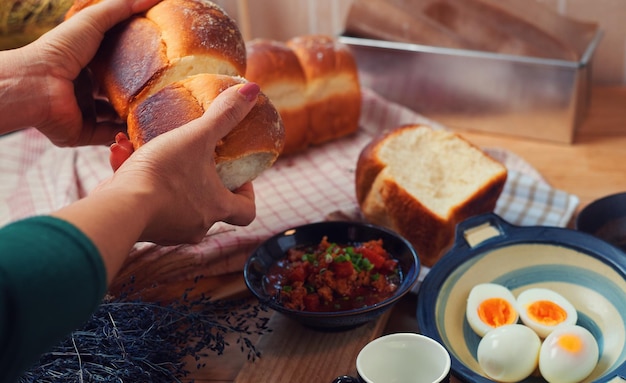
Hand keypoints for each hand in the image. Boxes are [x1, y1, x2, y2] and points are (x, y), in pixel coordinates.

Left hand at [21, 0, 160, 145]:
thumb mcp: (93, 21)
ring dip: (134, 116)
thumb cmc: (60, 51)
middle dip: (138, 94)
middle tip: (165, 92)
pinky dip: (125, 135)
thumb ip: (121, 8)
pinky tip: (145, 129)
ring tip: (160, 113)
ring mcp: (83, 113)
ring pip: (115, 118)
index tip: (160, 65)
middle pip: (116, 94)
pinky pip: (109, 136)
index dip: (136, 66)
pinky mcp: (83, 134)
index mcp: (84, 66)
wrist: (37, 84)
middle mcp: (83, 90)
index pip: (114, 67)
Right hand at [93, 83, 259, 244]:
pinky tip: (122, 155)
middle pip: (210, 205)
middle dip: (201, 177)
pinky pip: (146, 200)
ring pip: (174, 199)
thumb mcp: (196, 137)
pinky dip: (139, 180)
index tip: (238, 176)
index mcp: (217, 208)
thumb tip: (252, 90)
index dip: (247, 193)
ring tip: (148, 148)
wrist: (120, 208)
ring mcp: (170, 230)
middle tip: (195, 157)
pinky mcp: (143, 227)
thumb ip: (223, 115)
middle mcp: (197, 226)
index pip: (246, 211)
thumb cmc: (164, 175)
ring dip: (164, 172)